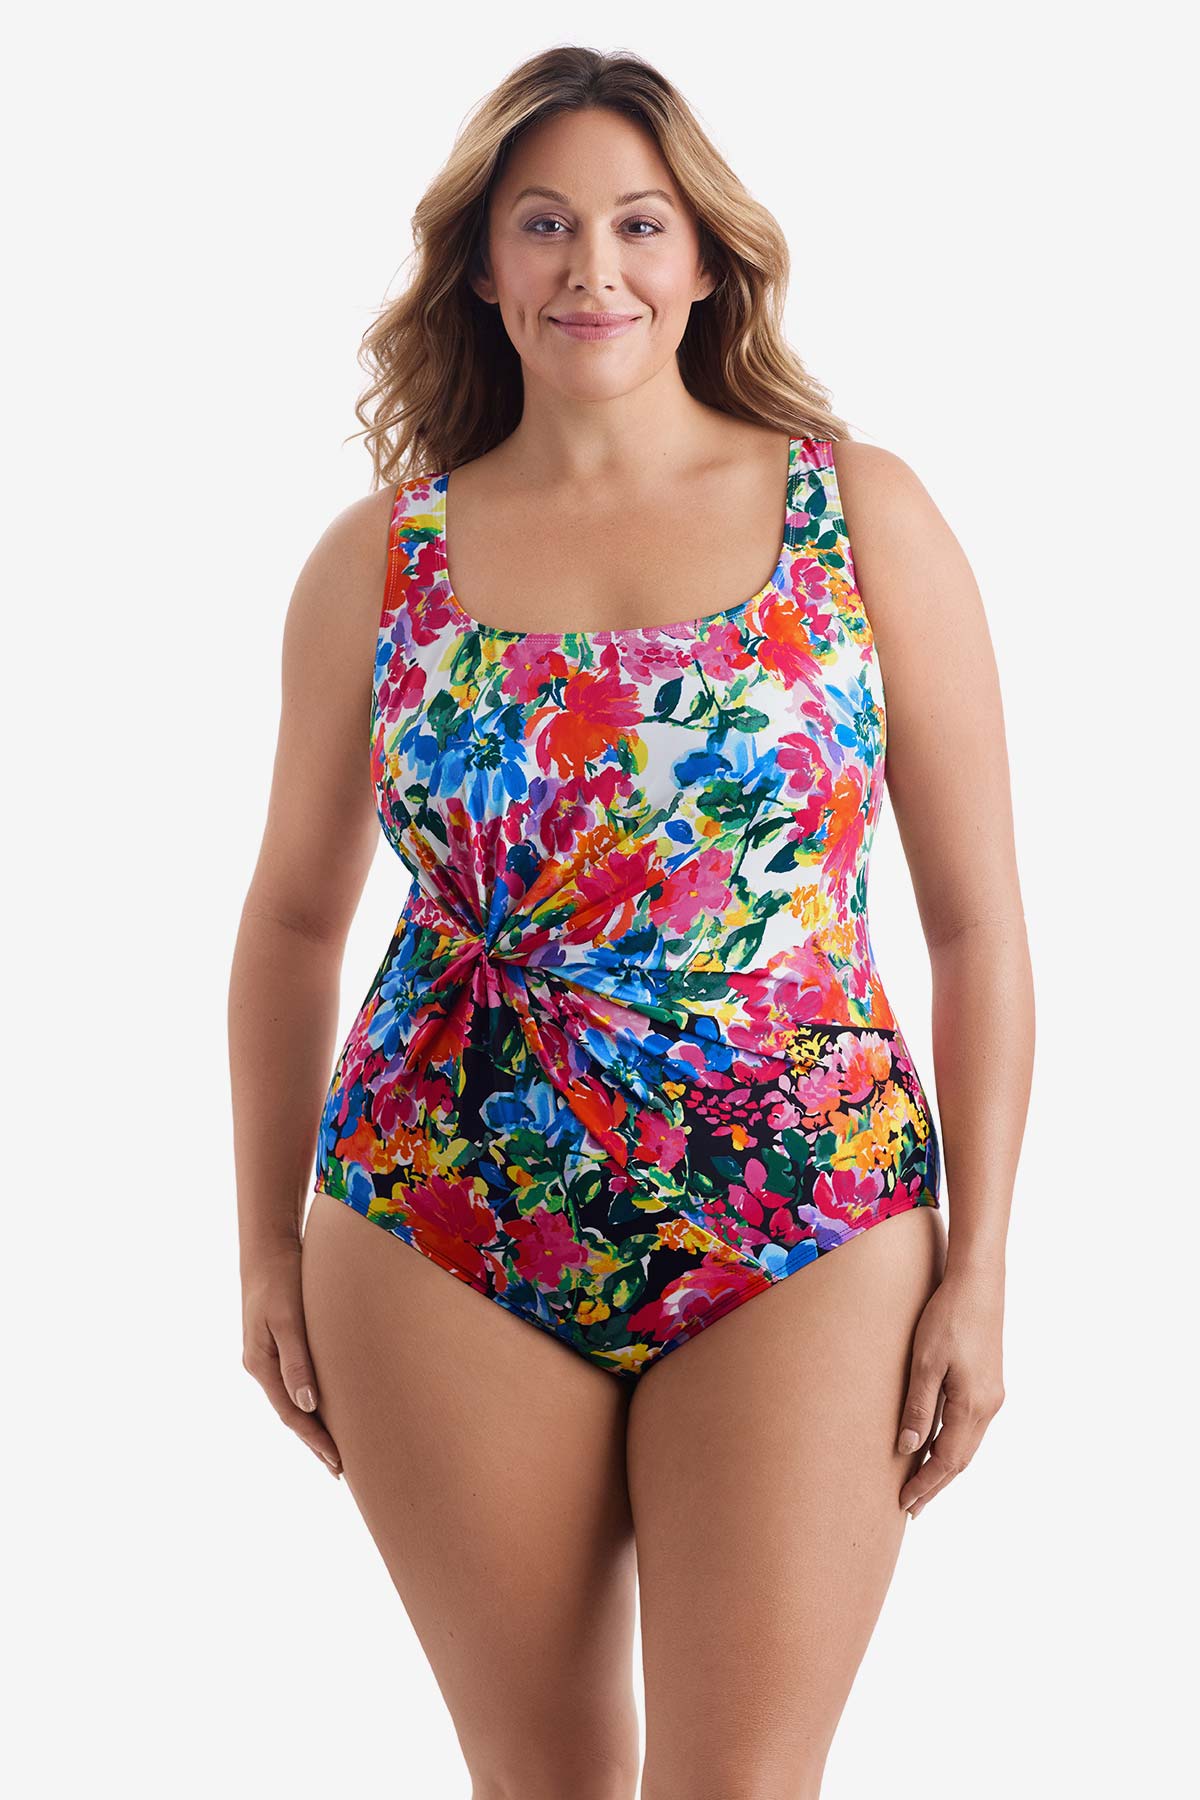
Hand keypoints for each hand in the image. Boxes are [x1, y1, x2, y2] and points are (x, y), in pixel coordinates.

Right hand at [241, 1239, 342, 1478]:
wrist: (268, 1248)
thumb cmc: (281, 1279)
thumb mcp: (288, 1318)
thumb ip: (297, 1360)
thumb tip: (308, 1404)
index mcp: (261, 1364)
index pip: (292, 1413)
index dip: (315, 1439)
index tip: (337, 1462)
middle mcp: (261, 1365)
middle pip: (291, 1413)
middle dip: (314, 1441)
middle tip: (340, 1470)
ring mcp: (268, 1356)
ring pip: (293, 1400)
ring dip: (312, 1425)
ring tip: (335, 1449)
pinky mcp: (278, 1344)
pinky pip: (295, 1382)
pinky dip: (310, 1401)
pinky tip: (324, 1408)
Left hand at [896, 1264, 1004, 1519]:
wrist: (978, 1282)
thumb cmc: (948, 1317)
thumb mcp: (925, 1362)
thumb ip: (918, 1407)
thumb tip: (909, 1448)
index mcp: (972, 1406)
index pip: (947, 1461)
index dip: (925, 1485)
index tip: (905, 1504)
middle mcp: (988, 1406)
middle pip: (961, 1459)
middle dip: (936, 1484)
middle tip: (912, 1507)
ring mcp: (992, 1394)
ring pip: (968, 1444)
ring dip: (945, 1466)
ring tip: (922, 1484)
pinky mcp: (989, 1382)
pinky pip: (971, 1426)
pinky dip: (954, 1444)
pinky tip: (939, 1444)